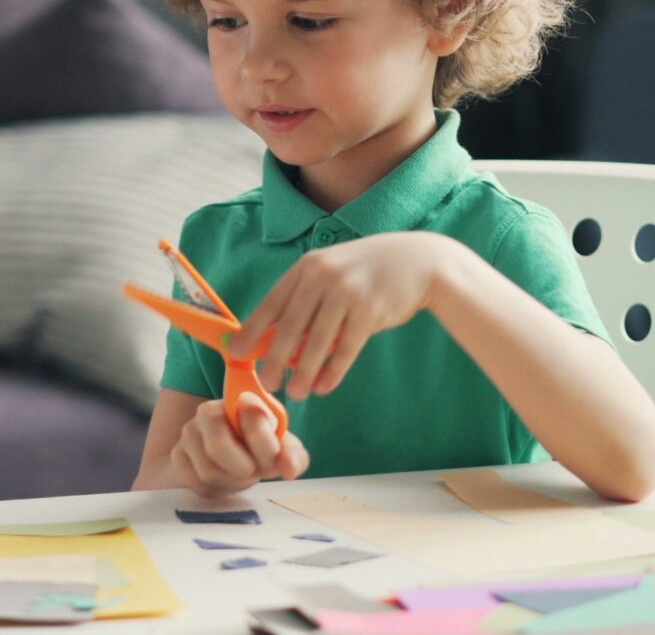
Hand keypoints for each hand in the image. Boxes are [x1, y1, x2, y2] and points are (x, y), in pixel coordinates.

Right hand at [169, 394, 307, 495]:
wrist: (230, 460)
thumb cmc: (259, 449)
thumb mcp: (283, 450)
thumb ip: (292, 456)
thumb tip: (289, 468)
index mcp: (240, 400)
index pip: (252, 420)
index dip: (267, 448)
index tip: (273, 459)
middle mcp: (209, 410)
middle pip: (218, 446)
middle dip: (242, 468)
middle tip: (253, 470)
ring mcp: (189, 432)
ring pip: (208, 471)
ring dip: (231, 482)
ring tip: (239, 474)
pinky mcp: (178, 455)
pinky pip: (196, 482)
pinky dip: (214, 489)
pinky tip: (223, 479)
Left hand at [235, 232, 457, 399]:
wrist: (419, 261)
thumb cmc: (368, 274)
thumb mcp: (333, 275)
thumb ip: (307, 302)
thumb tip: (277, 343)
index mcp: (308, 267)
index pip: (272, 303)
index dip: (252, 331)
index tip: (235, 353)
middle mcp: (323, 276)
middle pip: (290, 325)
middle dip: (275, 358)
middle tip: (267, 383)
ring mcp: (347, 291)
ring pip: (317, 341)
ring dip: (304, 372)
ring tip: (295, 394)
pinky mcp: (370, 309)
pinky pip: (346, 348)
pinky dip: (334, 371)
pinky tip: (324, 387)